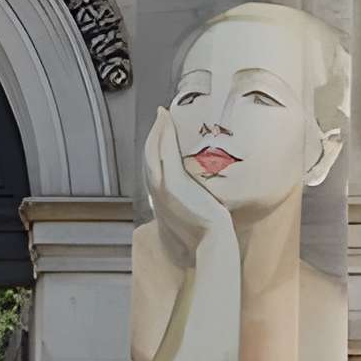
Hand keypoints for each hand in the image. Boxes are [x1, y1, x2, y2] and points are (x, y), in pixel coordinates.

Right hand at [144, 106, 225, 254]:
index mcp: (161, 200)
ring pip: (154, 153)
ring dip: (158, 131)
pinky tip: (169, 123)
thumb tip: (204, 199)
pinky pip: (166, 155)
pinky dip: (165, 137)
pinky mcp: (174, 185)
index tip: (161, 134)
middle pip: (150, 156)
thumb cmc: (207, 237)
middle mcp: (157, 193)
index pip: (153, 168)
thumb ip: (193, 207)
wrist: (210, 245)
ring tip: (163, 115)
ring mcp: (163, 189)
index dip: (155, 149)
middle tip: (160, 115)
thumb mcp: (194, 220)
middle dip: (154, 134)